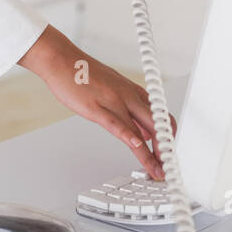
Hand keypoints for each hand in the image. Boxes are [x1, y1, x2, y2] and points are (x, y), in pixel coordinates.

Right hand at [18, 25, 177, 179]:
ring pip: (139, 130)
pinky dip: (128, 136)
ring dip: (151, 154)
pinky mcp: (96, 108)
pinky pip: (116, 124)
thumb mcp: (115, 90)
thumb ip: (131, 111)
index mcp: (133, 92)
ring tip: (157, 170)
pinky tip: (137, 146)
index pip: (161, 116)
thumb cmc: (84, 75)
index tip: (169, 154)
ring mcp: (113, 102)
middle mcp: (128, 96)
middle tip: (168, 167)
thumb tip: (144, 133)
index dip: (168, 137)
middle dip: (165, 150)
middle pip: (157, 125)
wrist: (62, 61)